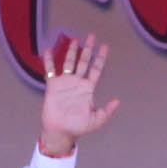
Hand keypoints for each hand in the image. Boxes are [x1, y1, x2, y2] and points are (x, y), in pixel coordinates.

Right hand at [36, 34, 121, 156]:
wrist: (60, 131)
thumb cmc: (78, 127)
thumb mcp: (96, 120)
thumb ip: (106, 111)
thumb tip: (117, 101)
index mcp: (88, 88)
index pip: (96, 69)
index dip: (101, 58)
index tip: (105, 46)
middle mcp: (77, 82)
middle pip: (84, 61)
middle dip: (88, 49)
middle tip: (92, 36)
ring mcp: (65, 82)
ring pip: (69, 62)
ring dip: (72, 51)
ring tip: (75, 39)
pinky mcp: (53, 86)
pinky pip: (50, 70)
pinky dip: (49, 61)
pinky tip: (49, 51)